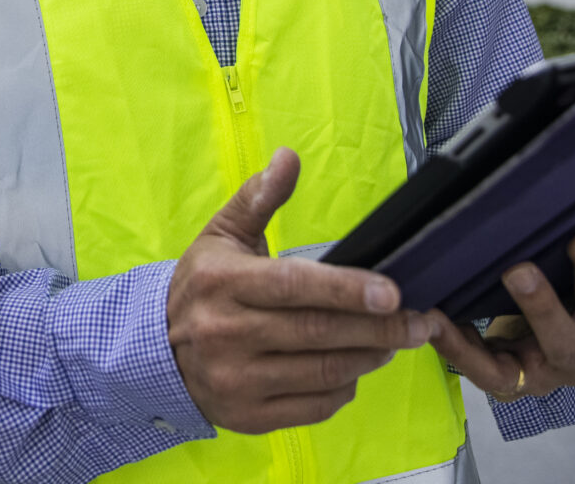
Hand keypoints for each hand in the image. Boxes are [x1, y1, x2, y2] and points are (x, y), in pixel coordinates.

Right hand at [167, 148, 438, 433]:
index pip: (293, 285)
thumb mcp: (222, 235)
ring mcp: (236, 379)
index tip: (392, 293)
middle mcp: (226, 332)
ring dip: (369, 357)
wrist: (156, 350)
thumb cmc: (201, 287)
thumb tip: (289, 158)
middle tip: (418, 321)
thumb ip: (259, 197)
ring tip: (394, 341)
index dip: (346, 290)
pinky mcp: (247, 416)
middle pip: (318, 332)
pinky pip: (314, 406)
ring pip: (323, 371)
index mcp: (222, 281)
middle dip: (379, 328)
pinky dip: (344, 387)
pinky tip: (355, 368)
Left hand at [426, 232, 574, 400]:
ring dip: (477, 340)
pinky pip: (480, 370)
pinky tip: (433, 321)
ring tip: (451, 308)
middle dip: (542, 306)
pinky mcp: (508, 385)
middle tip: (519, 271)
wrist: (563, 342)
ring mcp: (544, 376)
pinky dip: (455, 347)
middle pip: (566, 339)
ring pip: (514, 367)